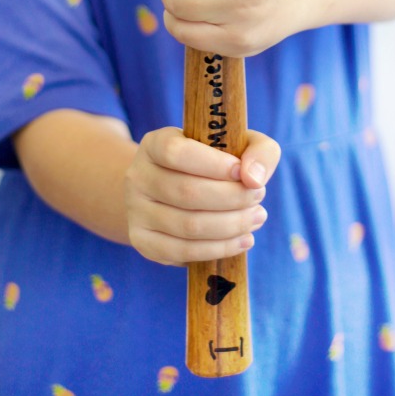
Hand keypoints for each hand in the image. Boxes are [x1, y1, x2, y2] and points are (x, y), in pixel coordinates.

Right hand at [125, 126, 280, 265]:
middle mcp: (138, 176)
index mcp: (155, 144)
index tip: (243, 173)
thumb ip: (258, 150)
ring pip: (188, 225)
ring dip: (231, 225)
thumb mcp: (236, 145)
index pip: (178, 153)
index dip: (214, 165)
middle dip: (232, 198)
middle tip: (258, 198)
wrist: (169, 192)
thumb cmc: (211, 164)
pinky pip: (184, 251)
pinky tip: (243, 239)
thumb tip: (254, 178)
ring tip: (256, 218)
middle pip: (187, 192)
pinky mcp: (143, 241)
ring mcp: (136, 211)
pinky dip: (220, 248)